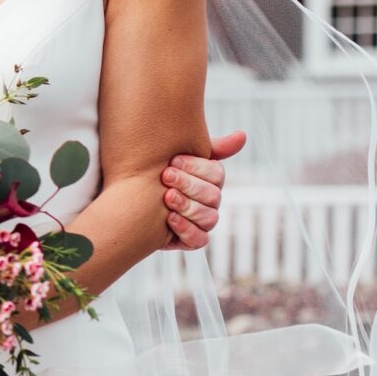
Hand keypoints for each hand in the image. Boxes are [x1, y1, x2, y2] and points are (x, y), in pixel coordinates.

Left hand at [161, 130, 245, 247]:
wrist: (134, 196)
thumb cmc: (160, 169)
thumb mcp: (179, 152)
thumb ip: (211, 146)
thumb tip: (242, 135)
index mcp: (210, 179)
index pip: (216, 174)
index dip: (196, 167)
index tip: (173, 159)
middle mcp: (211, 201)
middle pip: (213, 196)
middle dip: (188, 185)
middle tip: (165, 176)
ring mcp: (203, 221)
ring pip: (208, 218)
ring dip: (187, 206)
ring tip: (166, 197)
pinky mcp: (192, 239)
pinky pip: (199, 240)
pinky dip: (186, 229)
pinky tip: (170, 218)